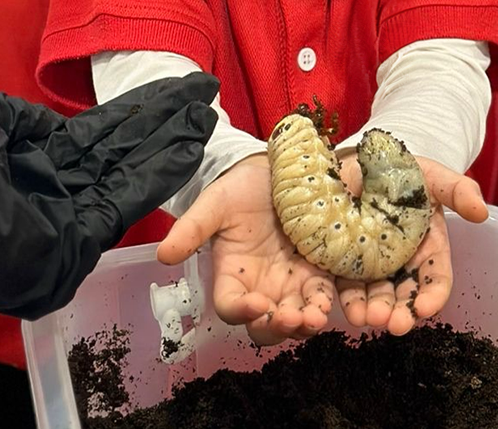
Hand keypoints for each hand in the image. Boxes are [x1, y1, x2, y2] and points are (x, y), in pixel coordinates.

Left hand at [0, 75, 218, 318]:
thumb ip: (16, 119)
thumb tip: (45, 121)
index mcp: (35, 159)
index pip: (99, 127)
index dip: (139, 106)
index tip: (174, 87)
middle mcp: (62, 182)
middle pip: (126, 142)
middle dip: (167, 116)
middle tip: (205, 91)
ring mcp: (75, 210)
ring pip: (135, 167)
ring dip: (174, 140)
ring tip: (207, 116)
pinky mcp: (84, 236)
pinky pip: (130, 200)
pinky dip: (162, 176)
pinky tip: (191, 152)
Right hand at [158, 154, 335, 344]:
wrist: (275, 170)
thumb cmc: (239, 188)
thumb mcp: (214, 204)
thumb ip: (192, 228)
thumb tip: (164, 254)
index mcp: (232, 275)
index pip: (230, 305)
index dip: (240, 311)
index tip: (256, 303)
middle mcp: (261, 286)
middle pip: (265, 323)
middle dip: (277, 327)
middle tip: (291, 318)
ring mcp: (291, 280)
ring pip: (297, 315)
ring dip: (306, 322)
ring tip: (316, 317)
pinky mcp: (318, 268)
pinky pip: (322, 293)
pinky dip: (327, 301)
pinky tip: (333, 302)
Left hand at [335, 155, 486, 335]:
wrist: (362, 160)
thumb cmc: (404, 170)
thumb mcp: (434, 176)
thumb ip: (459, 190)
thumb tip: (482, 212)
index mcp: (429, 247)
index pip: (436, 278)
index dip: (433, 295)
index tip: (425, 308)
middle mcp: (402, 263)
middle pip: (405, 295)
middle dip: (402, 313)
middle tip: (394, 325)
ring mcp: (372, 266)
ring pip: (376, 296)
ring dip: (374, 311)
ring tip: (369, 318)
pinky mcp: (344, 263)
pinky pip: (346, 285)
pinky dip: (348, 300)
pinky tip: (349, 309)